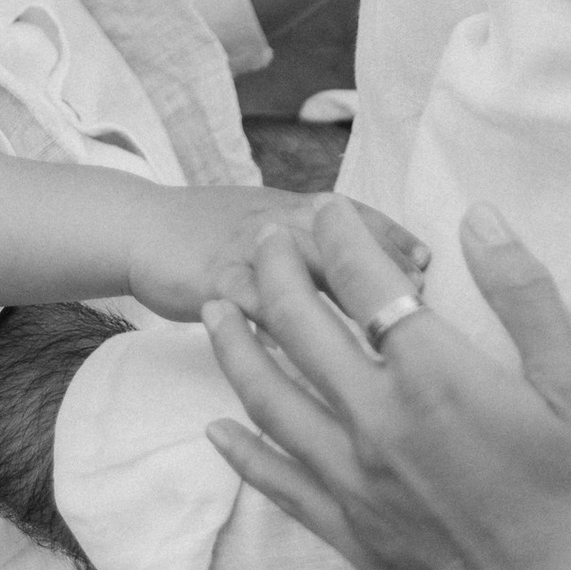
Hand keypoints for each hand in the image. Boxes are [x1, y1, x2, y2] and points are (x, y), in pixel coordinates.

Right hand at [120, 180, 430, 324]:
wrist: (140, 227)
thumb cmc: (212, 232)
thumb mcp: (269, 219)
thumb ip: (317, 241)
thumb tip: (378, 266)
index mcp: (292, 208)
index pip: (352, 216)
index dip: (391, 238)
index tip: (430, 265)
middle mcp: (274, 222)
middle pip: (335, 242)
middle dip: (377, 270)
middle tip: (419, 302)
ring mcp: (245, 252)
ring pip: (300, 270)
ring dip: (340, 300)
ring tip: (377, 337)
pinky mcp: (216, 283)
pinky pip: (253, 308)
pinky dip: (282, 330)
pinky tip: (308, 361)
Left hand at [199, 197, 570, 569]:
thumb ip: (524, 294)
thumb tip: (478, 218)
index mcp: (432, 374)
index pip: (361, 275)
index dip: (339, 231)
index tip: (328, 208)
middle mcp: (377, 419)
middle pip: (297, 323)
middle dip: (275, 268)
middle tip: (266, 239)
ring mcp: (355, 480)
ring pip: (269, 396)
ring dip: (235, 345)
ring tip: (216, 309)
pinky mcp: (350, 535)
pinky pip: (278, 482)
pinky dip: (243, 451)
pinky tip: (217, 430)